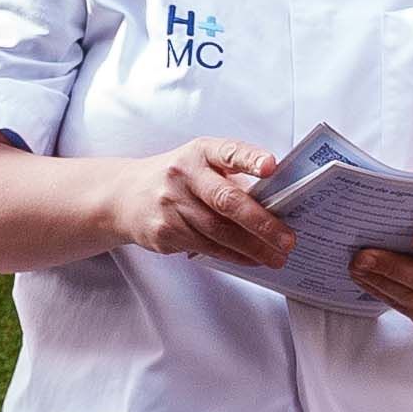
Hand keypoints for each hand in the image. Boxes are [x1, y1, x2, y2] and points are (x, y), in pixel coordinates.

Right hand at [123, 140, 296, 270]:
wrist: (125, 196)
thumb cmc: (177, 178)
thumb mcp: (201, 164)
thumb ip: (233, 178)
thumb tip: (276, 204)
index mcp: (199, 152)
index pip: (228, 152)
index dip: (250, 159)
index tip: (272, 166)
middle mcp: (183, 175)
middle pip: (226, 201)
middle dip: (261, 223)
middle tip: (287, 240)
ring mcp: (170, 205)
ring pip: (218, 232)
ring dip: (252, 248)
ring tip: (277, 257)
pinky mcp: (164, 232)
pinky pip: (206, 247)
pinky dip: (234, 256)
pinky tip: (251, 259)